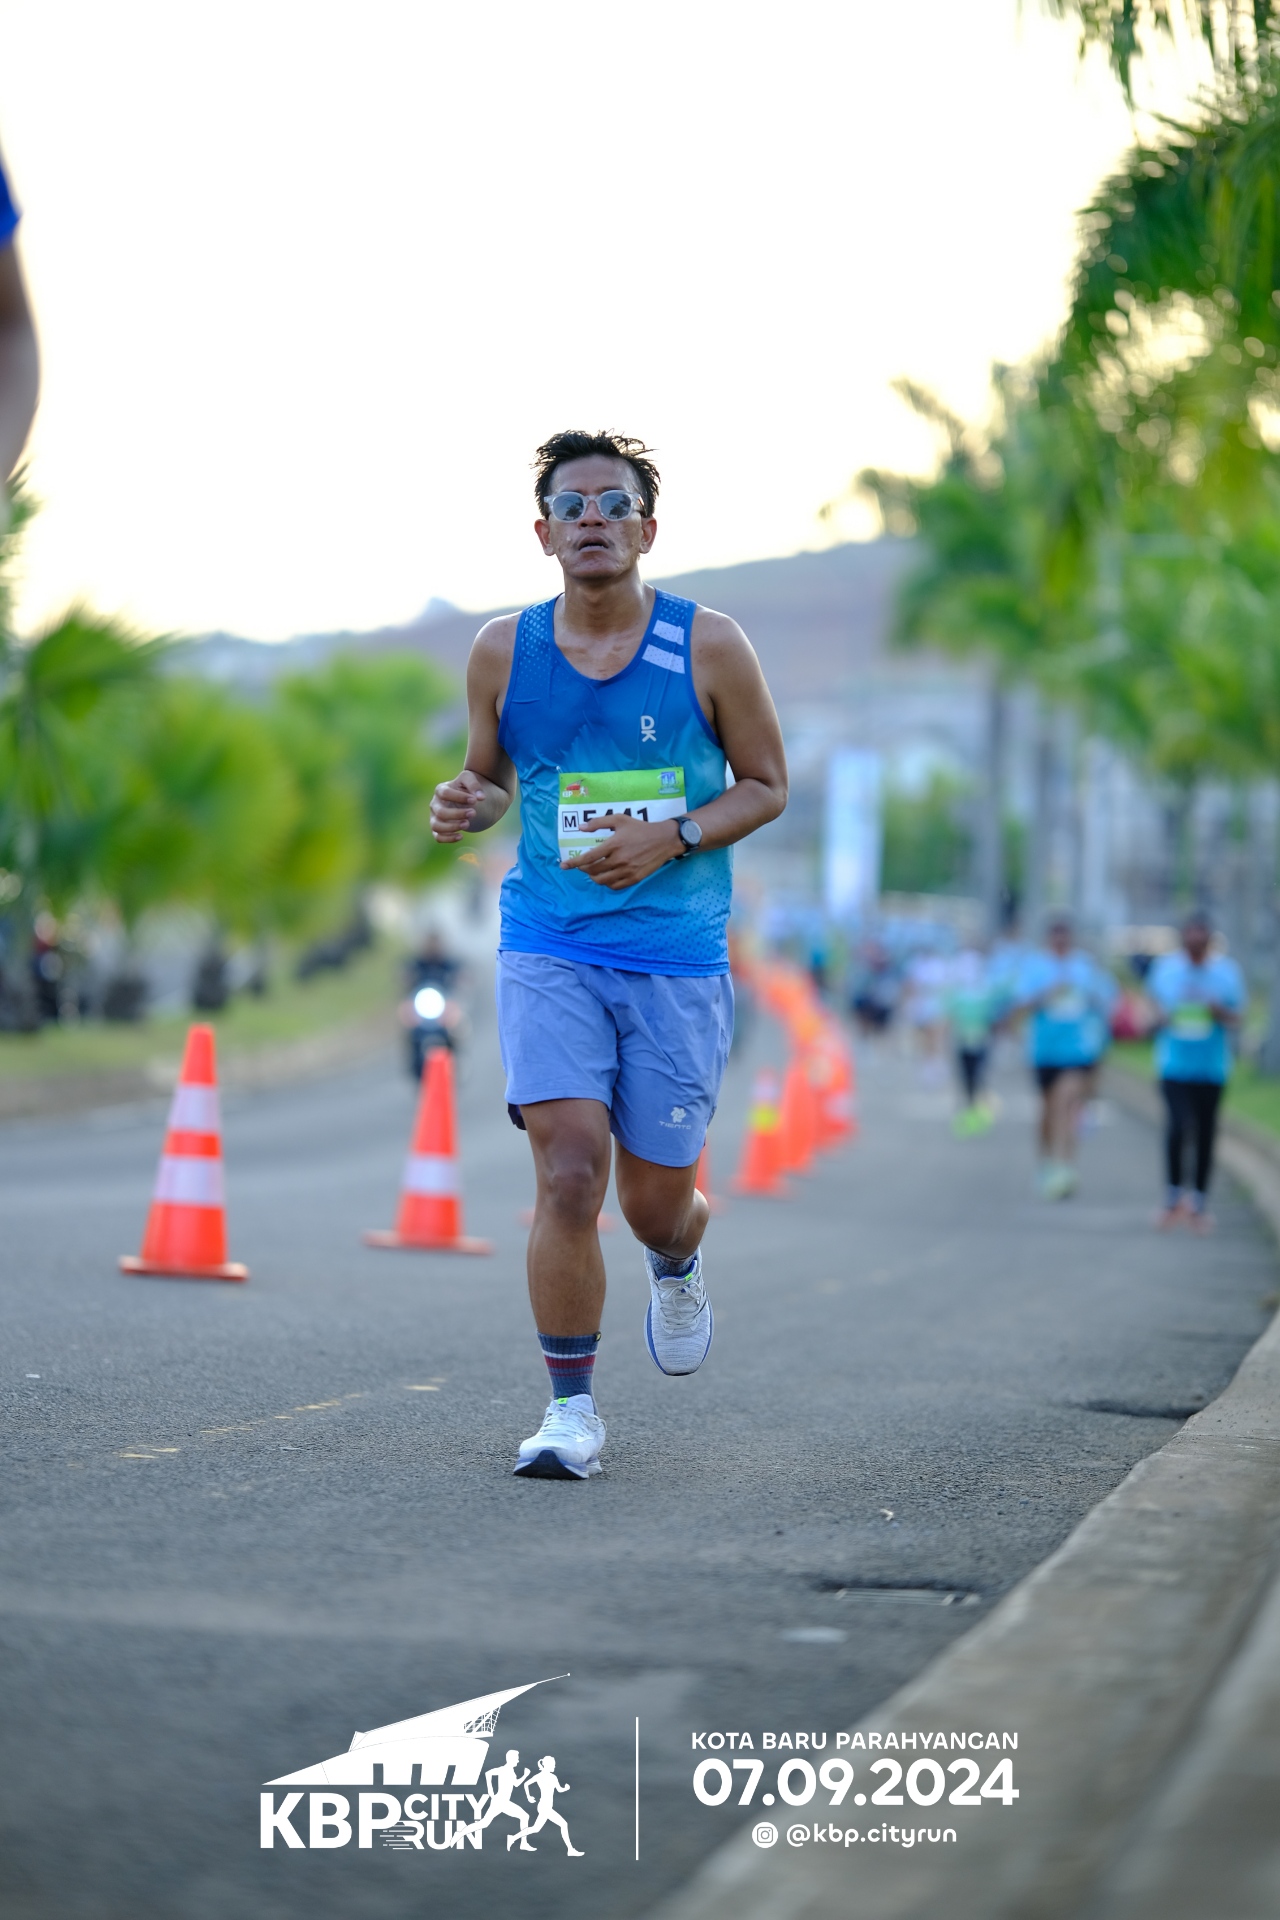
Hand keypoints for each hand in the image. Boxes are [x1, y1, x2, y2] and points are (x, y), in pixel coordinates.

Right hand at [431, 769, 486, 842]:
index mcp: (440, 790)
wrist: (468, 799)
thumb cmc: (467, 787)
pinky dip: (448, 838)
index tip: (475, 800)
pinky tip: (461, 836)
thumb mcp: (470, 779)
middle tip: (473, 813)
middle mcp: (435, 804)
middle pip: (440, 812)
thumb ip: (474, 784)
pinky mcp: (438, 829)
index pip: (444, 794)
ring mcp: (435, 817)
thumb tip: (481, 797)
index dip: (459, 797)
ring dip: (451, 827)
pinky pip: (438, 837)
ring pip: (436, 826)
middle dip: (457, 814)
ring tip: (467, 824)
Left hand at [562, 814, 680, 889]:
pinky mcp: (634, 878)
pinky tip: (606, 877)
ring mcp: (627, 871)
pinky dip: (607, 883)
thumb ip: (599, 823)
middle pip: (593, 871)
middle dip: (583, 869)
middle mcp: (619, 860)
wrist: (664, 840)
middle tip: (582, 866)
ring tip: (593, 872)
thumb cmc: (640, 828)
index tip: (563, 866)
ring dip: (594, 877)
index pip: (588, 858)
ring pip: (602, 881)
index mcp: (613, 845)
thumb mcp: (620, 820)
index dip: (574, 863)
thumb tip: (581, 828)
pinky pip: (615, 886)